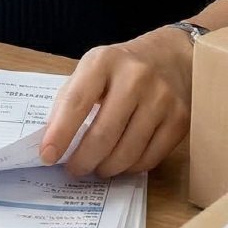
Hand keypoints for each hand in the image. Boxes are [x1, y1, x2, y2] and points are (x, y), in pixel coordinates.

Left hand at [37, 27, 193, 178]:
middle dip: (84, 160)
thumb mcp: (92, 70)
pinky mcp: (181, 119)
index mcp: (103, 61)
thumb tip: (51, 142)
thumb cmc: (121, 69)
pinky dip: (131, 168)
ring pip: (128, 151)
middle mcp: (135, 77)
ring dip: (107, 168)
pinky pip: (150, 157)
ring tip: (98, 168)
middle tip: (74, 170)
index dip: (60, 133)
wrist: (172, 57)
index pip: (76, 101)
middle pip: (104, 133)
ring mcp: (162, 98)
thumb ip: (70, 101)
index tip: (47, 156)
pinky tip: (122, 163)